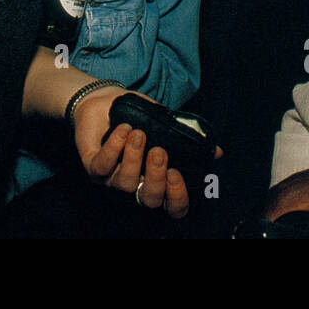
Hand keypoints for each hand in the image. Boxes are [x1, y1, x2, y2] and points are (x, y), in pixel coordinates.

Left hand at [71, 86, 222, 220]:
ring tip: (137, 133)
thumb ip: (188, 139)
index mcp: (155, 180)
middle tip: (158, 152)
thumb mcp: (166, 125)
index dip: (176, 198)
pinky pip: (102, 166)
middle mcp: (135, 185)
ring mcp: (112, 179)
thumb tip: (217, 152)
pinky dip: (114, 147)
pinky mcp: (92, 167)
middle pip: (148, 200)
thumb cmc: (137, 117)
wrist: (105, 101)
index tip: (176, 173)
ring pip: (124, 184)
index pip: (172, 207)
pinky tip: (123, 129)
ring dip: (133, 157)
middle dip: (155, 177)